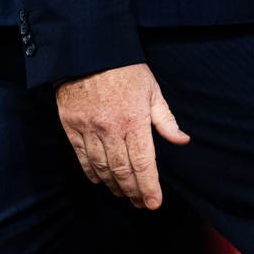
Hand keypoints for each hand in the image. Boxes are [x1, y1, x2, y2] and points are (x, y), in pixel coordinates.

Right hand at [54, 63, 189, 208]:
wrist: (88, 50)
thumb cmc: (125, 68)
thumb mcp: (151, 89)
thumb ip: (165, 119)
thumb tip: (182, 140)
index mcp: (134, 120)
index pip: (143, 163)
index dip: (149, 187)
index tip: (153, 203)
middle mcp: (110, 128)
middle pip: (123, 170)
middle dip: (133, 191)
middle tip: (139, 203)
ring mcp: (89, 128)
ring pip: (102, 167)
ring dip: (113, 185)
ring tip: (122, 194)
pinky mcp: (71, 125)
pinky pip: (81, 156)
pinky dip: (91, 171)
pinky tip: (99, 180)